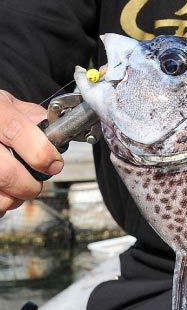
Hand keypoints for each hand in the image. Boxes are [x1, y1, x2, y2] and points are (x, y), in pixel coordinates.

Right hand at [0, 90, 63, 214]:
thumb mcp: (9, 105)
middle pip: (6, 172)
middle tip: (35, 185)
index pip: (17, 130)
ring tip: (16, 190)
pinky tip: (2, 191)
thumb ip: (33, 117)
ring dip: (12, 199)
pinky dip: (0, 204)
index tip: (54, 164)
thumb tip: (57, 134)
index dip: (40, 151)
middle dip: (28, 186)